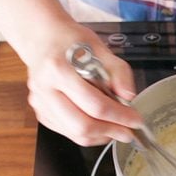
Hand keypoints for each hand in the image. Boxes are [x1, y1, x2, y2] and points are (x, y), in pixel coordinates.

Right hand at [23, 22, 142, 145]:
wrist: (43, 39)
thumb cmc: (71, 42)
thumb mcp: (100, 48)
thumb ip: (118, 71)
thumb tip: (129, 97)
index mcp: (59, 69)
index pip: (95, 104)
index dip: (120, 116)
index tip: (136, 120)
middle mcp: (45, 90)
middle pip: (82, 126)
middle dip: (110, 132)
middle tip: (128, 132)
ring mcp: (40, 104)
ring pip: (75, 134)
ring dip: (100, 136)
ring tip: (117, 129)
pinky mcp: (41, 113)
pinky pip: (68, 133)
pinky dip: (88, 134)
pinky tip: (100, 125)